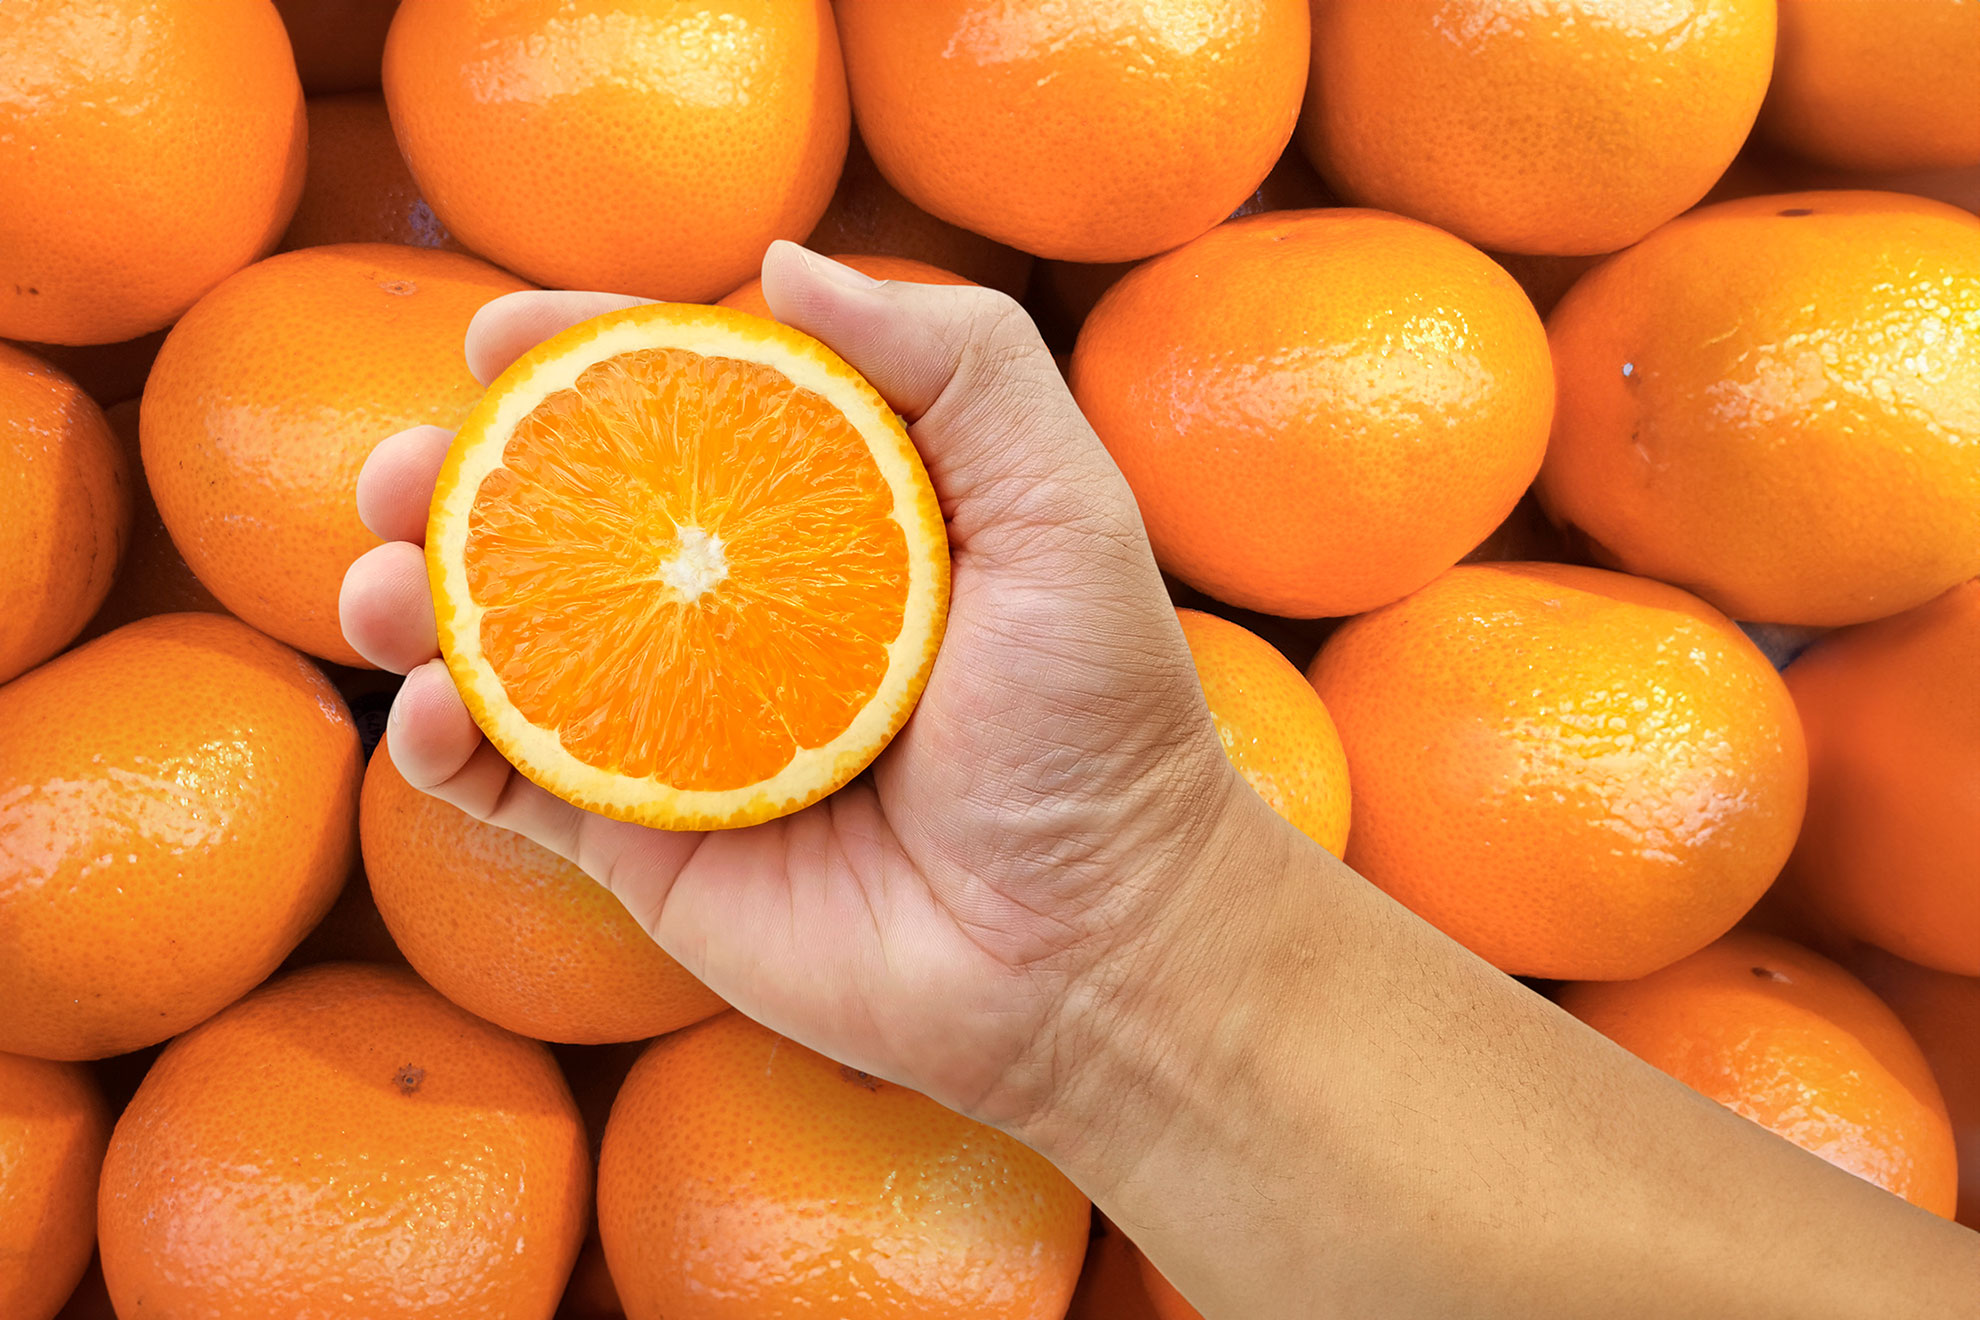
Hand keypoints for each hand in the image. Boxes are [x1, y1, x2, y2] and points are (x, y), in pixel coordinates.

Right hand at [339, 242, 1274, 1128]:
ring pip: (513, 648)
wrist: (1085, 948)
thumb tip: (781, 261)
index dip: (586, 354)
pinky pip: (513, 788)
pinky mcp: (650, 847)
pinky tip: (423, 715)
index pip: (687, 407)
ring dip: (414, 607)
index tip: (497, 329)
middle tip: (396, 470)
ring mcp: (687, 731)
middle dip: (461, 480)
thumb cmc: (1092, 726)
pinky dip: (442, 746)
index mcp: (832, 522)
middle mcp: (747, 615)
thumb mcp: (1063, 507)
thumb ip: (956, 362)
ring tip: (368, 588)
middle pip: (570, 521)